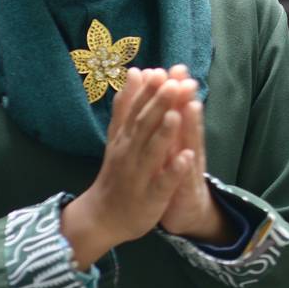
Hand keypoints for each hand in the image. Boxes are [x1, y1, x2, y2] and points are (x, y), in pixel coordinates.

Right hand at [61, 68, 190, 267]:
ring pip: (151, 153)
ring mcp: (139, 176)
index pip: (135, 110)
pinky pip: (162, 183)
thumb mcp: (118, 135)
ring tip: (176, 115)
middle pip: (144, 126)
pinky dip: (173, 171)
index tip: (160, 71)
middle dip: (159, 106)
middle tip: (173, 84)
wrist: (101, 216)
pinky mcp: (150, 197)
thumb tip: (135, 70)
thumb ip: (127, 105)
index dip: (148, 92)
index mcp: (125, 138)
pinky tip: (187, 158)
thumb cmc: (116, 171)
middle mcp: (129, 153)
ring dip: (164, 134)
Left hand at [157, 64, 228, 242]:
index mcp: (180, 137)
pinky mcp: (186, 191)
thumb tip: (164, 90)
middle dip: (185, 100)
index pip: (179, 109)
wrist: (185, 211)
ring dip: (192, 126)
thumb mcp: (169, 145)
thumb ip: (168, 119)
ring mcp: (190, 168)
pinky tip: (187, 157)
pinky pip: (185, 179)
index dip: (177, 89)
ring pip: (191, 145)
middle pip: (188, 122)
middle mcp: (189, 148)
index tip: (176, 67)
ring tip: (191, 104)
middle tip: (186, 77)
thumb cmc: (172, 174)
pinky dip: (184, 167)